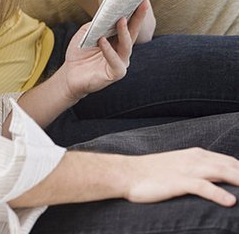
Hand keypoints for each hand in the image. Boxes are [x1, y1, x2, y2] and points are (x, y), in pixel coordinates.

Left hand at [57, 1, 148, 103]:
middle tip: (142, 2)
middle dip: (138, 16)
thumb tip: (107, 10)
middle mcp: (123, 49)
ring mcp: (121, 62)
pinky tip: (102, 40)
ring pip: (126, 45)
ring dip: (124, 31)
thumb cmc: (80, 52)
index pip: (129, 22)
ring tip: (121, 19)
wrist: (70, 73)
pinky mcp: (115, 73)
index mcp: (118, 38)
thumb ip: (98, 22)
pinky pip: (115, 61)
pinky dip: (108, 50)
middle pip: (133, 31)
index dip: (135, 10)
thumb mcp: (87, 32)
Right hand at [122, 147, 238, 206]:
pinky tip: (230, 202)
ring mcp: (188, 169)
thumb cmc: (153, 173)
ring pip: (222, 173)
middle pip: (231, 165)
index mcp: (197, 154)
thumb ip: (198, 169)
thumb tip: (216, 178)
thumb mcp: (179, 166)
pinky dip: (218, 194)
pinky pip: (203, 187)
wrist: (128, 173)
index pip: (231, 161)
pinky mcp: (179, 182)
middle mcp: (196, 158)